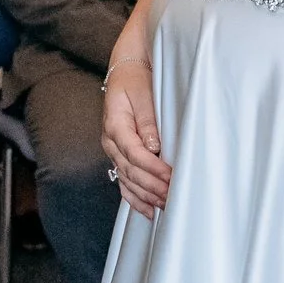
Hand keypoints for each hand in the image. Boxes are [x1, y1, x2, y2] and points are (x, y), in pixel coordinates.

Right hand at [100, 60, 168, 214]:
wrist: (125, 72)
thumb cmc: (135, 81)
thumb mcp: (142, 94)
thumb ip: (148, 121)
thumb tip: (152, 146)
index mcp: (115, 125)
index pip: (134, 153)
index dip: (153, 168)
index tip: (170, 177)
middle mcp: (111, 142)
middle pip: (131, 171)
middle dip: (152, 186)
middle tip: (172, 196)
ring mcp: (113, 151)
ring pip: (127, 180)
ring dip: (146, 196)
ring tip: (165, 206)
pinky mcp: (119, 156)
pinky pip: (123, 183)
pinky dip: (136, 199)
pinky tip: (149, 210)